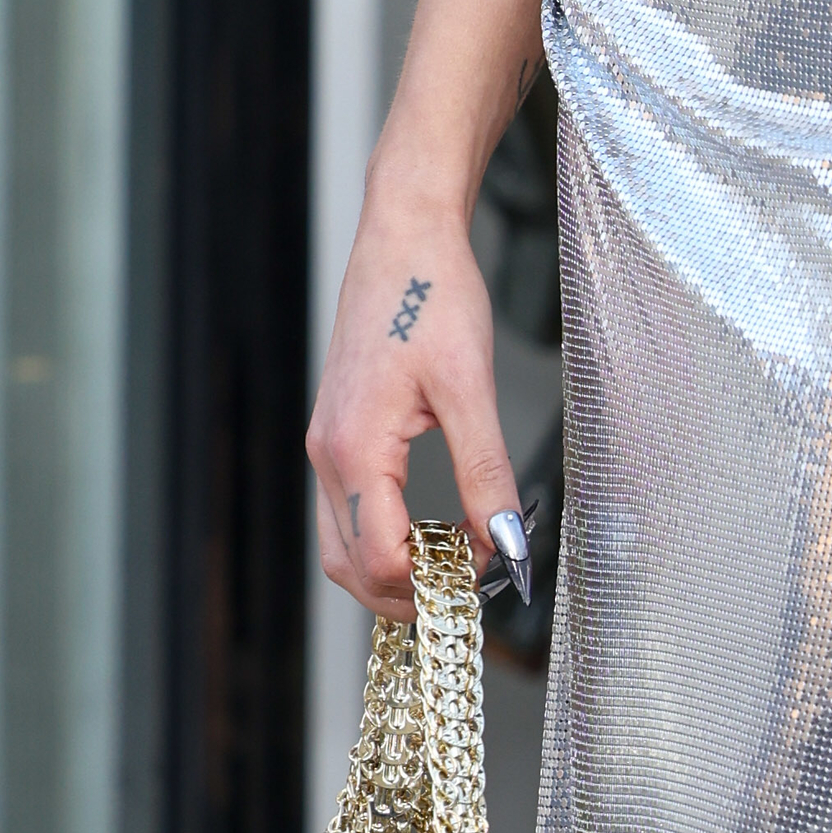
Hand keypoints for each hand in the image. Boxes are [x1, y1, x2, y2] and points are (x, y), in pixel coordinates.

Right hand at [307, 186, 522, 620]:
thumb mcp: (472, 388)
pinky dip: (385, 539)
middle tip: (471, 596)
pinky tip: (434, 531)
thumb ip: (485, 474)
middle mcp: (327, 454)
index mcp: (354, 447)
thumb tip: (505, 543)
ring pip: (342, 546)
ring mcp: (326, 446)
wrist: (404, 236)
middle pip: (350, 568)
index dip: (436, 583)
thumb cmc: (433, 294)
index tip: (491, 574)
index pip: (381, 559)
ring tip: (456, 567)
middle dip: (408, 596)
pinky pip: (349, 512)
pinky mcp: (338, 434)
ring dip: (392, 573)